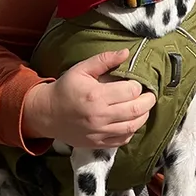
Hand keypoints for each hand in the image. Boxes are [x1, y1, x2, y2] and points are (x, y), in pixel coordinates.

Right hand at [22, 48, 155, 148]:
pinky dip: (132, 131)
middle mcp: (99, 116)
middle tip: (149, 95)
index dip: (138, 85)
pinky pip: (123, 140)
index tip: (136, 83)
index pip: (130, 91)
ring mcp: (99, 132)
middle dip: (148, 101)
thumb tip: (126, 52)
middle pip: (136, 110)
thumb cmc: (65, 88)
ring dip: (143, 116)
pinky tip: (131, 121)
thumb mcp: (81, 69)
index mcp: (96, 95)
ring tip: (143, 108)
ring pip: (132, 126)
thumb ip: (104, 59)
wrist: (47, 113)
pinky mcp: (98, 143)